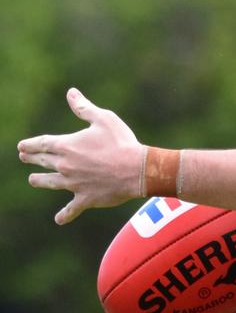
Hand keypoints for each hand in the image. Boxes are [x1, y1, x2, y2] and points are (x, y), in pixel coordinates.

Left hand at [17, 88, 142, 225]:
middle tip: (24, 157)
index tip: (21, 146)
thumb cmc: (121, 142)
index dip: (31, 145)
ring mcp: (74, 184)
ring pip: (51, 183)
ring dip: (40, 181)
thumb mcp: (103, 119)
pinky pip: (71, 209)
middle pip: (44, 162)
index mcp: (68, 146)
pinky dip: (64, 215)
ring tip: (32, 180)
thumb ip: (84, 107)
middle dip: (32, 159)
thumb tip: (71, 93)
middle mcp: (66, 166)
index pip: (42, 144)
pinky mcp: (85, 198)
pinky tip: (58, 219)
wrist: (136, 170)